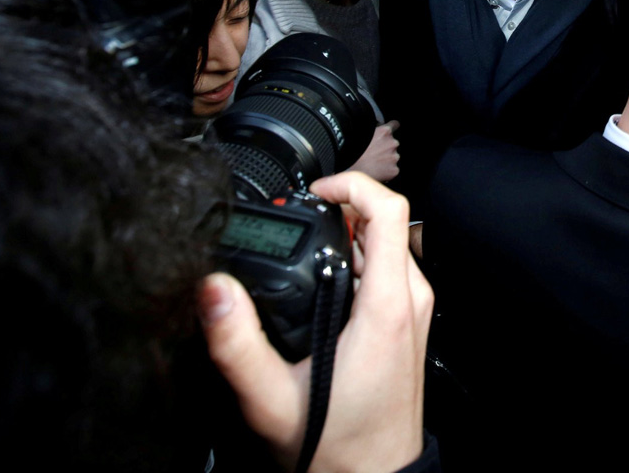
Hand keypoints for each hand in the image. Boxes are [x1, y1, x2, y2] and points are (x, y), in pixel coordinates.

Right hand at [201, 172, 432, 472]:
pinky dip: (359, 260)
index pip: (389, 210)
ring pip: (388, 245)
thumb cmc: (338, 444)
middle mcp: (410, 300)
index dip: (352, 184)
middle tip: (299, 223)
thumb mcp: (271, 399)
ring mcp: (416, 310)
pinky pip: (390, 269)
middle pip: (386, 221)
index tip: (315, 190)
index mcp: (386, 305)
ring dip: (349, 236)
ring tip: (305, 250)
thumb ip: (237, 344)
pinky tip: (323, 283)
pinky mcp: (410, 322)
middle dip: (341, 210)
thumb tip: (212, 290)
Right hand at [348, 121, 399, 181]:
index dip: (392, 127)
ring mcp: (394, 157)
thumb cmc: (352, 152)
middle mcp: (392, 143)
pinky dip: (387, 171)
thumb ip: (372, 130)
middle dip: (386, 147)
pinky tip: (376, 171)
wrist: (351, 170)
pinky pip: (393, 169)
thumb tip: (375, 129)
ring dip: (386, 159)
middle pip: (393, 143)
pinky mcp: (394, 170)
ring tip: (373, 163)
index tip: (390, 130)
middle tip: (374, 153)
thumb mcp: (361, 134)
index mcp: (385, 131)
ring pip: (393, 157)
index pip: (395, 124)